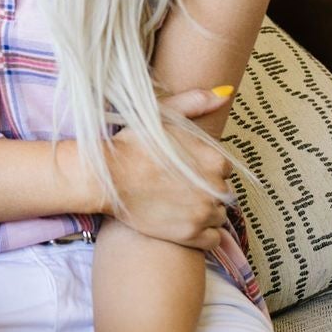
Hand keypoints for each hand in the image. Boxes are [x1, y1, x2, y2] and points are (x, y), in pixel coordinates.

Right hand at [104, 88, 235, 250]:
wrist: (105, 177)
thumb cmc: (131, 144)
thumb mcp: (163, 114)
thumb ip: (196, 103)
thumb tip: (226, 92)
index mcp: (215, 158)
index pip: (224, 168)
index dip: (203, 169)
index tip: (184, 171)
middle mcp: (216, 186)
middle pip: (222, 192)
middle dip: (204, 190)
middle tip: (176, 187)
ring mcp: (205, 213)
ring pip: (219, 215)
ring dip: (204, 212)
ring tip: (177, 204)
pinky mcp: (192, 235)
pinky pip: (213, 239)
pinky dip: (202, 234)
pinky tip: (181, 222)